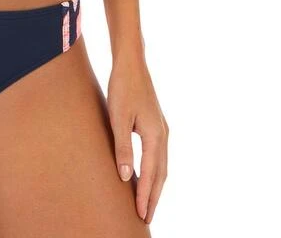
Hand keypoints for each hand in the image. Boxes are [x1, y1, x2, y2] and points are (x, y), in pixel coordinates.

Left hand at [107, 56, 167, 224]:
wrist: (131, 63)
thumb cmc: (122, 87)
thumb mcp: (118, 117)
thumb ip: (122, 147)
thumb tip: (125, 177)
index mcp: (155, 136)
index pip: (152, 174)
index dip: (147, 196)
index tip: (142, 215)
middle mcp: (162, 135)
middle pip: (161, 174)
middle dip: (154, 197)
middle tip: (146, 218)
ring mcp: (161, 129)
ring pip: (161, 165)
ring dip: (155, 185)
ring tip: (147, 202)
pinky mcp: (155, 124)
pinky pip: (158, 155)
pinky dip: (154, 171)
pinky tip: (145, 175)